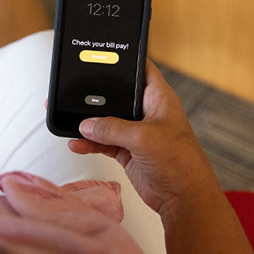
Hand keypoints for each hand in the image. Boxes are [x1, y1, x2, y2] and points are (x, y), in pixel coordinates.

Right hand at [68, 60, 217, 213]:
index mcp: (158, 98)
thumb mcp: (143, 138)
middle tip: (74, 93)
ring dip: (89, 124)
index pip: (141, 69)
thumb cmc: (181, 162)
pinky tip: (77, 144)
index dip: (125, 60)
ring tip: (70, 123)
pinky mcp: (127, 151)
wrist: (183, 198)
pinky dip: (89, 143)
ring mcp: (136, 132)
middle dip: (96, 97)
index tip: (103, 55)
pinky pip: (102, 142)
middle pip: (116, 96)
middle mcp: (147, 112)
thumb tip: (87, 125)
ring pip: (106, 121)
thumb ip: (111, 129)